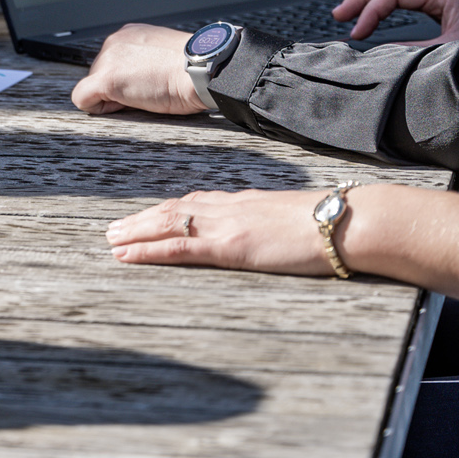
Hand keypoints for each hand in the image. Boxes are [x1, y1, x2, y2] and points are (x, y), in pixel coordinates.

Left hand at [71, 23, 206, 114]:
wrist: (202, 69)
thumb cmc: (192, 68)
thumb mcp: (165, 55)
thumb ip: (145, 60)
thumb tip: (138, 78)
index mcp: (130, 34)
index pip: (113, 61)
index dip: (126, 79)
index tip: (147, 83)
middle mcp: (114, 41)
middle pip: (100, 73)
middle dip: (118, 89)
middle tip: (148, 92)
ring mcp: (108, 59)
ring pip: (93, 87)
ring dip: (114, 98)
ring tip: (144, 96)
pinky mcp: (106, 79)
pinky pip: (83, 98)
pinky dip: (99, 108)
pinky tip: (122, 106)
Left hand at [106, 188, 339, 276]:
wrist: (347, 222)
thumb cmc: (332, 223)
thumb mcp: (295, 220)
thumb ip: (273, 223)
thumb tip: (269, 231)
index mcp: (246, 202)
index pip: (198, 203)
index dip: (168, 209)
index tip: (148, 215)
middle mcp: (229, 208)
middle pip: (174, 210)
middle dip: (142, 219)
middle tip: (114, 229)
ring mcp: (227, 225)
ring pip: (167, 225)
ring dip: (135, 232)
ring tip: (111, 241)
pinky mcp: (229, 246)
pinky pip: (178, 247)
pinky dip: (147, 250)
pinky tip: (127, 255)